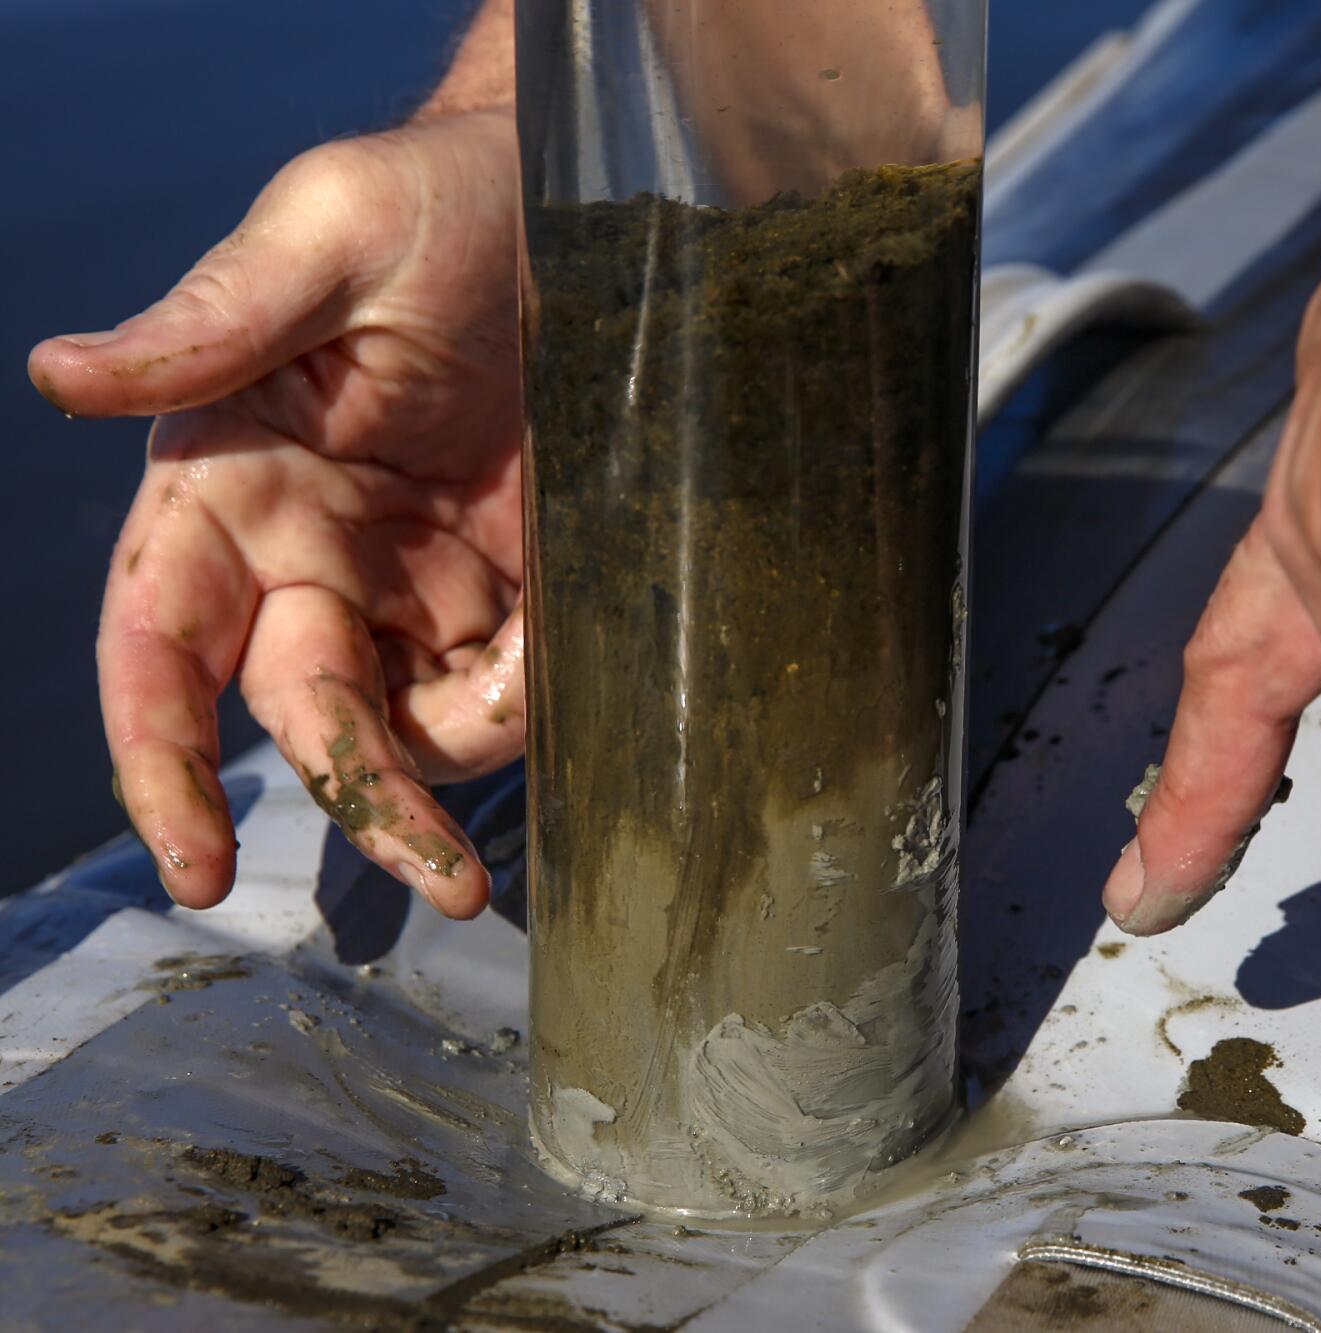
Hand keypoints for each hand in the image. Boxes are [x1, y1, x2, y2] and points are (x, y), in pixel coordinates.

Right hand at [28, 111, 524, 918]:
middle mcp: (311, 554)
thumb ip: (210, 323)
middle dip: (368, 805)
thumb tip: (59, 374)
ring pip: (412, 731)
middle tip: (456, 880)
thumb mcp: (329, 234)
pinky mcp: (514, 589)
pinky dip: (539, 699)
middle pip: (306, 720)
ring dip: (468, 757)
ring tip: (539, 677)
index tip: (196, 862)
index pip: (160, 648)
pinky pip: (510, 690)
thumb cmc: (441, 199)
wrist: (592, 197)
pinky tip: (570, 650)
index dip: (161, 760)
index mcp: (230, 484)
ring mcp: (416, 582)